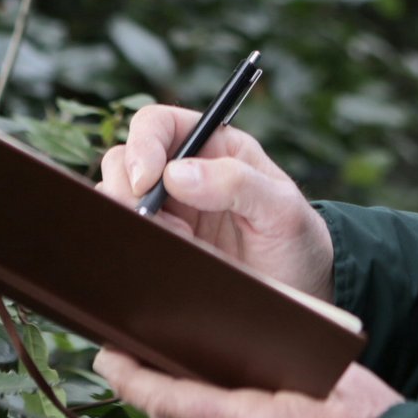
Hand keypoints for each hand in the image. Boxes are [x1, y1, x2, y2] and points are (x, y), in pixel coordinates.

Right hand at [98, 104, 334, 301]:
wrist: (301, 293)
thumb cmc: (298, 241)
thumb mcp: (282, 209)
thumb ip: (237, 183)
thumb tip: (176, 174)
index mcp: (213, 147)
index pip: (157, 124)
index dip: (142, 145)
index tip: (146, 180)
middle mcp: (183, 174)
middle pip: (123, 160)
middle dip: (128, 189)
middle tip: (157, 221)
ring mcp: (168, 212)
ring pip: (117, 200)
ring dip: (136, 221)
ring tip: (181, 243)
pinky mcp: (160, 246)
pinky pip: (127, 237)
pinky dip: (137, 246)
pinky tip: (173, 258)